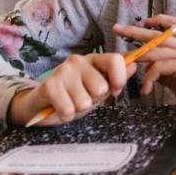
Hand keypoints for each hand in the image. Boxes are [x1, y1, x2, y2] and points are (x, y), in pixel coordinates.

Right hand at [9, 53, 136, 125]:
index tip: (114, 91)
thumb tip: (135, 65)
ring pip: (85, 101)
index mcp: (94, 59)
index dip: (119, 79)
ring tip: (70, 102)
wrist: (41, 104)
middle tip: (83, 98)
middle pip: (101, 87)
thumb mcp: (99, 89)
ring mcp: (63, 71)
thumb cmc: (74, 95)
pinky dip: (66, 115)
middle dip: (94, 100)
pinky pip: (68, 109)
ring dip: (78, 109)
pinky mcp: (49, 85)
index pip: (116, 60)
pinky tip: (60, 108)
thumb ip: (116, 78)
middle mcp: (78, 61)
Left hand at [113, 15, 175, 130]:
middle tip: (117, 28)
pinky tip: (145, 90)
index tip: (143, 21)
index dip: (159, 20)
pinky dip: (148, 78)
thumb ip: (164, 70)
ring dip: (137, 57)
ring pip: (155, 50)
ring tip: (123, 66)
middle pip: (158, 34)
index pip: (175, 24)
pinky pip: (158, 67)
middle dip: (135, 31)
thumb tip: (147, 68)